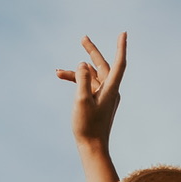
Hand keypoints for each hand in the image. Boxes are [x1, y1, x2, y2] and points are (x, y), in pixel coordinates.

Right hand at [56, 32, 126, 149]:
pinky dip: (78, 82)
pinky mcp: (99, 103)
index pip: (119, 63)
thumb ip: (82, 80)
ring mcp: (105, 97)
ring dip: (76, 73)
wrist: (93, 148)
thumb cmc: (87, 127)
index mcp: (111, 89)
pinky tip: (63, 80)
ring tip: (57, 72)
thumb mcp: (81, 101)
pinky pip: (89, 87)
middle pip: (103, 66)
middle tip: (83, 38)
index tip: (123, 33)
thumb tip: (82, 64)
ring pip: (91, 77)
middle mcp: (111, 91)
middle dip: (92, 52)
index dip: (121, 47)